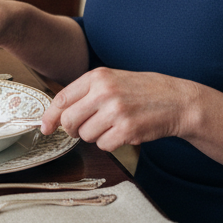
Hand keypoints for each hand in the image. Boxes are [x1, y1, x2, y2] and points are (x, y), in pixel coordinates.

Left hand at [42, 68, 191, 152]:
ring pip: (86, 136)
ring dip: (96, 136)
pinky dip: (111, 144)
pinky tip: (123, 133)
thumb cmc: (143, 91)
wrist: (177, 101)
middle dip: (73, 130)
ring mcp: (116, 111)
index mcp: (98, 76)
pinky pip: (104, 146)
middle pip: (69, 121)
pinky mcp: (127, 130)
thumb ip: (86, 92)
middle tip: (85, 129)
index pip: (62, 99)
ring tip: (113, 126)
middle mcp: (104, 91)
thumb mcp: (113, 80)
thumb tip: (58, 113)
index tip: (45, 127)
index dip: (50, 116)